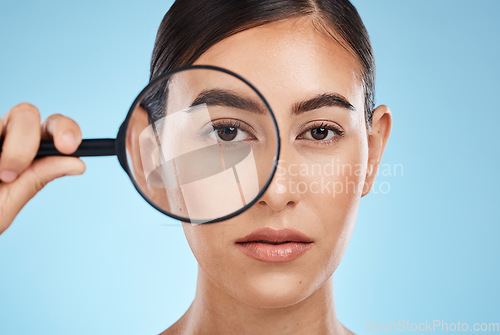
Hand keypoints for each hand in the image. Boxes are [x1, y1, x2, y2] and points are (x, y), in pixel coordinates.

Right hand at [0, 103, 85, 234]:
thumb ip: (36, 180)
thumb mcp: (5, 205)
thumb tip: (78, 164)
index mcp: (26, 154)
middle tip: (10, 173)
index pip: (54, 130)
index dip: (66, 129)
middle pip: (27, 114)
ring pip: (9, 116)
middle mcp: (4, 137)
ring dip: (9, 147)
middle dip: (26, 140)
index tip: (69, 146)